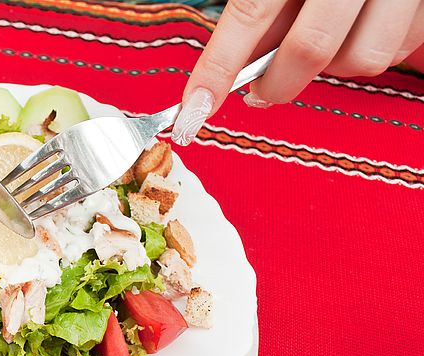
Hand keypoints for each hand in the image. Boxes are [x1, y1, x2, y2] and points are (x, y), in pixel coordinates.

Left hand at [172, 0, 423, 144]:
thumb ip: (260, 8)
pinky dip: (370, 51)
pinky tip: (357, 29)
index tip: (195, 108)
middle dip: (277, 85)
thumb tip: (236, 68)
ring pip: (361, 58)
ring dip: (332, 66)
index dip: (219, 68)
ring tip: (320, 43)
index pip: (249, 15)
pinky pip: (399, 48)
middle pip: (311, 49)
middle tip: (259, 91)